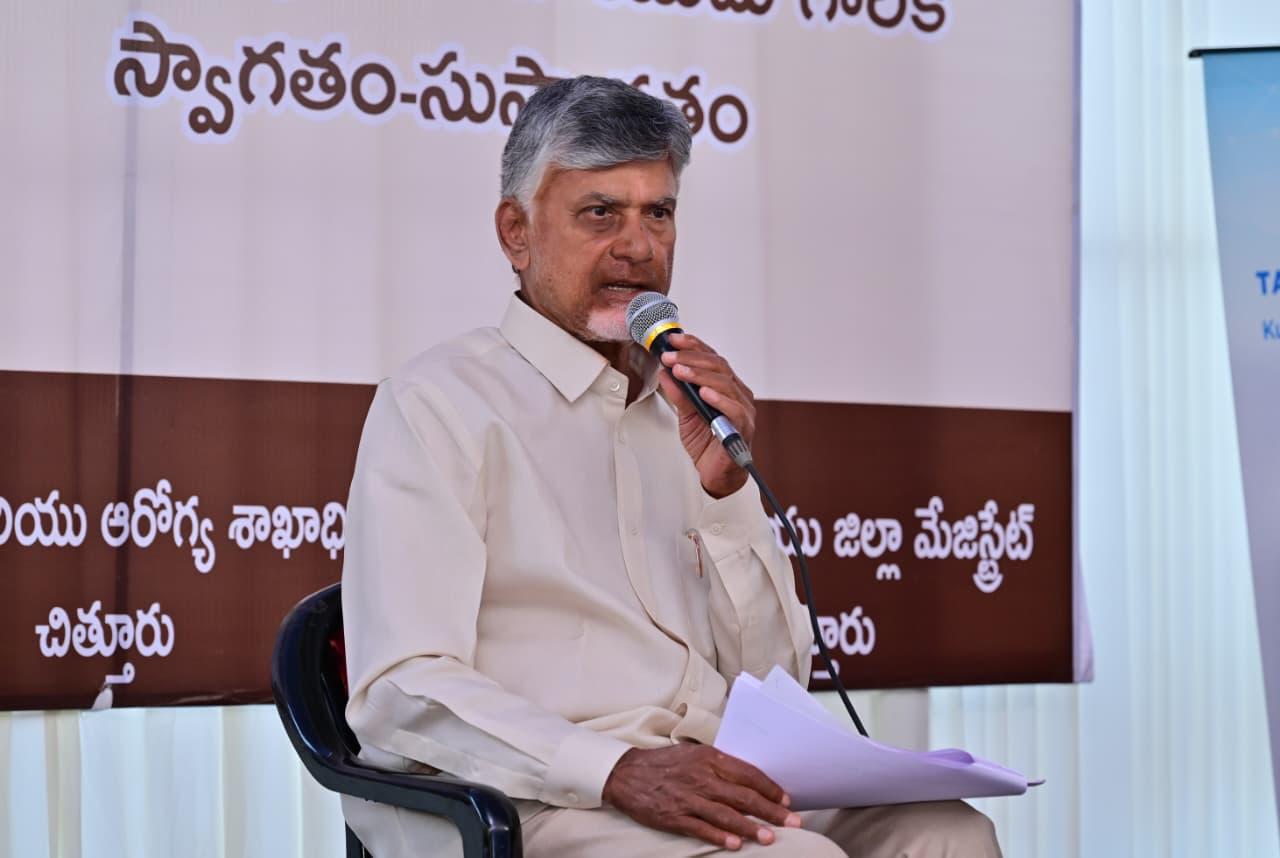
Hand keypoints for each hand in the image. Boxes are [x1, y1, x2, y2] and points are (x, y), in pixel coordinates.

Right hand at [601, 744, 800, 849]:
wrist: (626, 773)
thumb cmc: (665, 764)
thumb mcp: (694, 755)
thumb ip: (720, 765)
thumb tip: (749, 780)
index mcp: (709, 759)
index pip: (747, 774)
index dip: (770, 788)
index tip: (786, 800)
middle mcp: (701, 778)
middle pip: (743, 796)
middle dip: (771, 811)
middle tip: (793, 822)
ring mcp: (688, 799)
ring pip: (726, 815)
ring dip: (750, 827)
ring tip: (769, 837)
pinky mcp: (674, 817)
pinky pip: (701, 828)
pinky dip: (719, 837)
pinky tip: (736, 845)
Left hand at [657, 333, 755, 497]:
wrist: (716, 474)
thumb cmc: (707, 444)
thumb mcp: (685, 415)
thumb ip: (679, 394)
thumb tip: (665, 372)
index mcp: (726, 387)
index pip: (712, 358)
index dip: (693, 346)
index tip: (673, 340)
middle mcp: (738, 394)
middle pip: (719, 366)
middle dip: (691, 358)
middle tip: (670, 356)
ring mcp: (744, 409)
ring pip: (726, 383)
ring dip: (700, 374)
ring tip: (680, 370)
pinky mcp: (744, 427)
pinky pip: (734, 409)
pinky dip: (719, 398)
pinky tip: (703, 392)